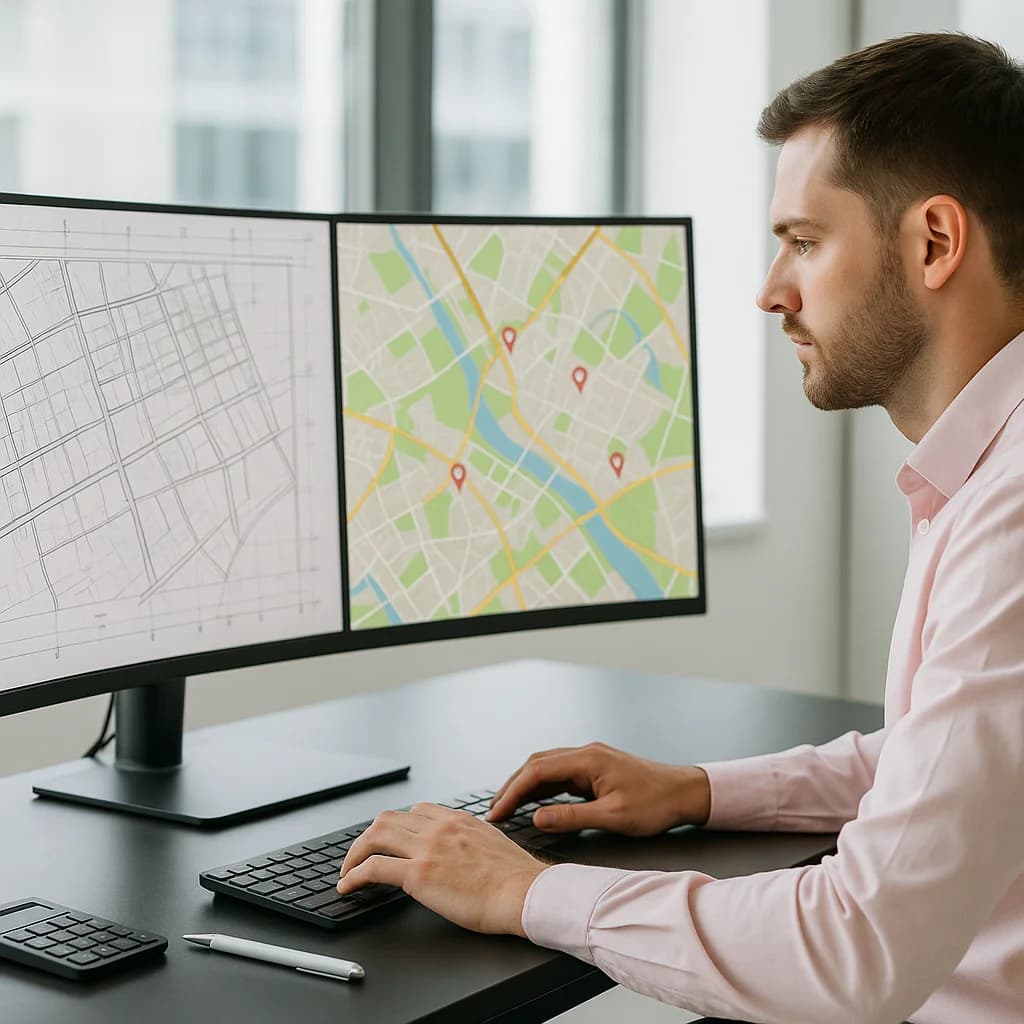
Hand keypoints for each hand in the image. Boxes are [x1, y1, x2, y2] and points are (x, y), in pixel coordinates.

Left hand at [337, 804, 546, 935]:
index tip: (389, 840)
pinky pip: (374, 867)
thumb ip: (472, 841)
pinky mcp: (420, 874)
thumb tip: (463, 853)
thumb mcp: (494, 844)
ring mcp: (428, 848)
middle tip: (360, 854)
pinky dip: (354, 875)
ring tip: (348, 870)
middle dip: (369, 836)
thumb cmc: (517, 879)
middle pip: (389, 818)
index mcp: (459, 820)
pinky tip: (348, 886)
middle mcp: (440, 827)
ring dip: (355, 853)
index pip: (417, 811)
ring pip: (376, 836)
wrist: (525, 893)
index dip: (397, 826)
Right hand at [487, 741, 710, 835]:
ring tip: (507, 809)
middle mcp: (585, 753)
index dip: (513, 791)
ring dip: (525, 787)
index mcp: (587, 759)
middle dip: (512, 787)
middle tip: (495, 812)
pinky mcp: (595, 769)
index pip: (537, 770)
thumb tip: (536, 818)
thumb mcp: (612, 817)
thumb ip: (571, 817)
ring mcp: (590, 760)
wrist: (685, 792)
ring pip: (547, 768)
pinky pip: (560, 775)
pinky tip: (534, 804)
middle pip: (537, 765)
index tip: (497, 812)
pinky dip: (542, 788)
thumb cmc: (655, 805)